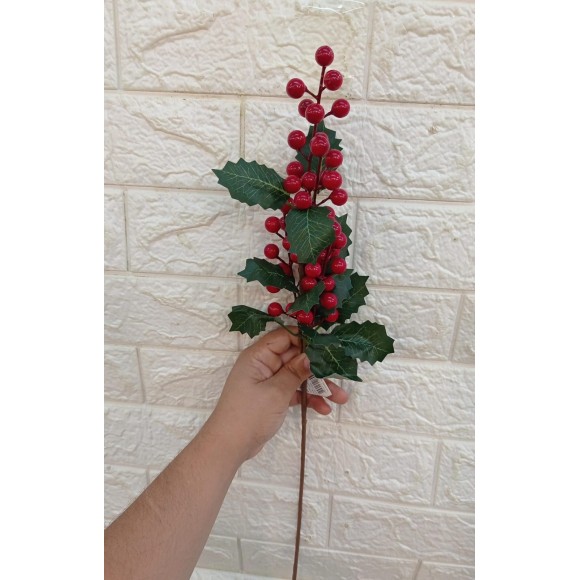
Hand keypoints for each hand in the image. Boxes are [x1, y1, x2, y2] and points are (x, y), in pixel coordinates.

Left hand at [207, 327, 348, 459]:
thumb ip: (296, 371)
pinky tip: (324, 408)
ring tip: (341, 398)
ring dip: (319, 386)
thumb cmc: (248, 415)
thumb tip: (313, 354)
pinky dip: (308, 398)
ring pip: (298, 376)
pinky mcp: (273, 397)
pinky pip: (295, 391)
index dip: (306, 339)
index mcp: (258, 356)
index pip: (285, 337)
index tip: (329, 344)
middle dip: (319, 367)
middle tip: (341, 373)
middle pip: (296, 357)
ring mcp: (268, 381)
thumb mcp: (276, 392)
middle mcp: (264, 365)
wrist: (229, 447)